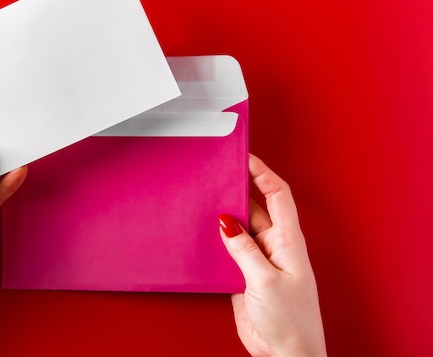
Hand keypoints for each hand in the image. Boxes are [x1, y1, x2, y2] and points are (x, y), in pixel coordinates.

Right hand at [219, 154, 326, 356]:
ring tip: (205, 198)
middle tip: (218, 172)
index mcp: (288, 240)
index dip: (263, 173)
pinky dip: (216, 239)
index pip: (278, 195)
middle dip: (239, 187)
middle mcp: (274, 245)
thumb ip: (244, 250)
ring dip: (225, 213)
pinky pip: (229, 248)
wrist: (284, 353)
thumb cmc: (291, 321)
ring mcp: (258, 259)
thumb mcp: (266, 280)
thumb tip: (227, 222)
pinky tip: (202, 233)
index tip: (245, 157)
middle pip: (256, 206)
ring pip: (239, 226)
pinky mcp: (243, 274)